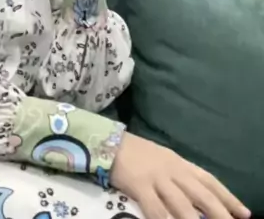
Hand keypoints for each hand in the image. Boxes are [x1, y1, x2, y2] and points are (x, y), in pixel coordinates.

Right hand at [110, 132, 249, 218]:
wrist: (109, 142)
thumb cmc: (138, 154)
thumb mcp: (164, 161)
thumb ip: (181, 177)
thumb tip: (201, 200)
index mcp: (180, 163)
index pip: (209, 180)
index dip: (228, 197)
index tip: (243, 213)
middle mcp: (173, 170)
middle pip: (201, 194)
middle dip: (219, 212)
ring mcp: (157, 178)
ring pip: (182, 205)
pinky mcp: (140, 186)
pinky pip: (156, 209)